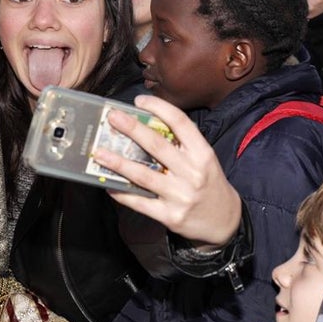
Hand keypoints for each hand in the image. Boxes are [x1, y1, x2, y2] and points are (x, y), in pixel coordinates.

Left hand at [95, 95, 240, 247]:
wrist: (224, 221)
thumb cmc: (208, 183)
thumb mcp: (204, 159)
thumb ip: (181, 145)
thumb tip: (144, 127)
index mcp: (202, 154)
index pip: (180, 123)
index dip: (159, 108)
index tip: (139, 101)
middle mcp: (192, 173)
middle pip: (157, 146)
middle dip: (132, 129)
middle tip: (112, 118)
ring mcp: (180, 195)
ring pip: (143, 175)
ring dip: (118, 162)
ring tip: (99, 153)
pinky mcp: (170, 216)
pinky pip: (140, 202)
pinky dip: (122, 192)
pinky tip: (108, 184)